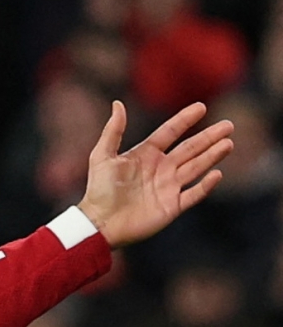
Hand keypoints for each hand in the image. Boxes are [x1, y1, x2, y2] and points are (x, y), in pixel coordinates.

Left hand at [77, 100, 233, 248]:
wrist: (100, 223)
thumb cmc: (99, 190)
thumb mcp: (102, 156)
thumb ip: (113, 130)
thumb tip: (117, 103)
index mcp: (145, 155)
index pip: (169, 133)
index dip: (184, 120)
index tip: (201, 107)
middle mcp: (160, 169)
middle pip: (190, 148)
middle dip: (209, 137)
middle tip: (228, 125)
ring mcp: (167, 188)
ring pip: (196, 167)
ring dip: (212, 156)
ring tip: (228, 143)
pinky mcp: (171, 207)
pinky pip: (193, 194)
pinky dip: (205, 185)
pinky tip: (217, 174)